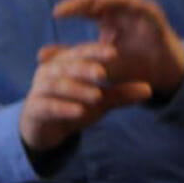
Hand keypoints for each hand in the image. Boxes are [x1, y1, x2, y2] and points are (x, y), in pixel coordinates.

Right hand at [19, 42, 151, 152]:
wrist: (44, 131)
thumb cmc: (75, 107)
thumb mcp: (101, 101)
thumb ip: (121, 93)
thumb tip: (149, 90)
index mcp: (66, 63)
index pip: (82, 52)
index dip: (97, 51)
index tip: (116, 52)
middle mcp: (50, 72)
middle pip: (69, 66)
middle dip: (87, 68)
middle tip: (104, 73)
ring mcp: (39, 90)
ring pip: (58, 86)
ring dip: (78, 90)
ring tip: (97, 95)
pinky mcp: (34, 109)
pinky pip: (48, 106)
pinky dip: (64, 108)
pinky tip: (79, 111)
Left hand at [53, 0, 183, 97]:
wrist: (160, 75)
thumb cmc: (129, 65)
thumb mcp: (95, 63)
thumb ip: (71, 57)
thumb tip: (39, 55)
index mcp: (108, 16)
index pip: (88, 4)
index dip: (73, 5)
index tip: (56, 14)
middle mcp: (124, 9)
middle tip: (70, 7)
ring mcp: (141, 11)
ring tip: (90, 3)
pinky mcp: (156, 18)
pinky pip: (143, 6)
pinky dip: (131, 5)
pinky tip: (119, 7)